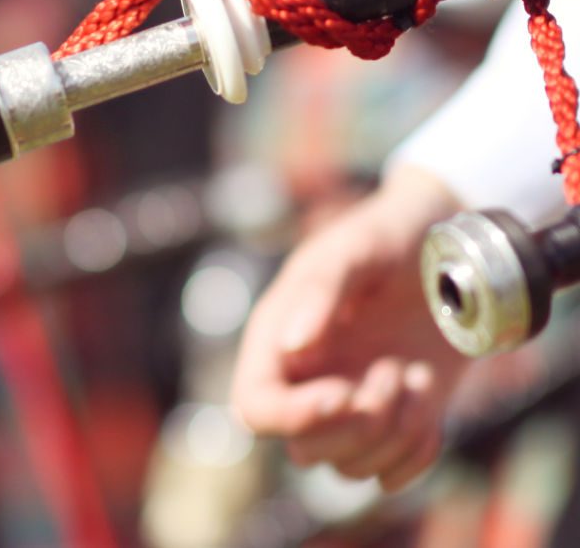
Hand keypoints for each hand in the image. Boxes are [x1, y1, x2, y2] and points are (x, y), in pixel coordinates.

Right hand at [232, 166, 468, 490]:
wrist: (453, 246)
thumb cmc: (392, 235)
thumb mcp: (357, 248)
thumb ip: (321, 290)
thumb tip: (291, 347)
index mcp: (280, 338)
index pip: (255, 406)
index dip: (291, 415)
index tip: (343, 391)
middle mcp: (309, 380)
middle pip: (302, 449)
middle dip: (355, 425)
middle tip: (393, 370)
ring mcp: (351, 403)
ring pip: (349, 467)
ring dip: (392, 434)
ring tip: (415, 373)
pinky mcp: (395, 419)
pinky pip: (392, 474)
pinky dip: (416, 453)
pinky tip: (430, 400)